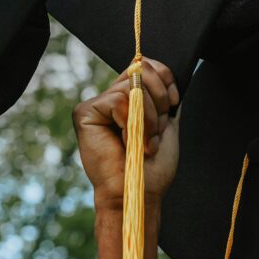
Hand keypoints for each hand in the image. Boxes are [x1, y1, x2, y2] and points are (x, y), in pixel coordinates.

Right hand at [73, 57, 180, 209]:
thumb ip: (161, 98)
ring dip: (149, 118)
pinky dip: (132, 123)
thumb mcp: (163, 124)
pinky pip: (119, 101)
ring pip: (133, 87)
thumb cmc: (150, 167)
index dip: (165, 79)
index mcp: (128, 100)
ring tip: (145, 143)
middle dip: (159, 100)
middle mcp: (110, 98)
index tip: (173, 104)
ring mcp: (97, 105)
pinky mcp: (85, 112)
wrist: (137, 192)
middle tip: (157, 130)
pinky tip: (129, 144)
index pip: (145, 66)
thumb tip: (159, 70)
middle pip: (140, 69)